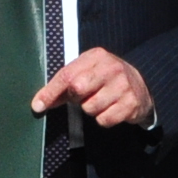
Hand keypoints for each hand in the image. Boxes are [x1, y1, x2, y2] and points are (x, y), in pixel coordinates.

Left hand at [37, 47, 154, 128]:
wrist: (140, 87)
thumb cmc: (104, 79)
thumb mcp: (86, 72)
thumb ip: (63, 85)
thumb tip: (39, 104)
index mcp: (96, 56)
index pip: (67, 74)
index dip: (51, 91)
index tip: (38, 106)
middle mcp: (111, 68)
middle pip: (77, 89)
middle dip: (76, 98)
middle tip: (84, 97)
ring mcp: (123, 85)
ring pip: (90, 108)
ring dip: (91, 109)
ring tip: (101, 101)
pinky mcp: (131, 103)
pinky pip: (104, 120)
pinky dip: (103, 119)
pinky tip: (111, 109)